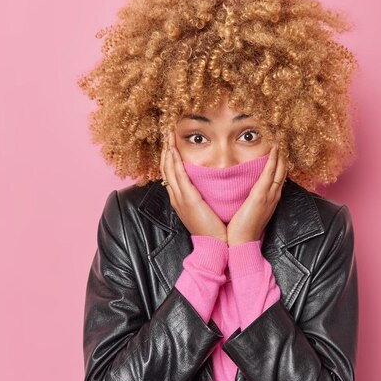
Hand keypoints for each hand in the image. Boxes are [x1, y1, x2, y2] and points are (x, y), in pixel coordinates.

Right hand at [159, 129, 227, 243]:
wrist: (214, 245)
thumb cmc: (214, 229)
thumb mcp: (205, 210)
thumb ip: (203, 198)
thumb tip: (208, 187)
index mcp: (180, 200)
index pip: (170, 175)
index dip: (169, 159)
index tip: (172, 145)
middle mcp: (177, 197)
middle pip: (166, 169)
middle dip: (166, 151)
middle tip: (167, 135)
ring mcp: (180, 198)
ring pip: (169, 170)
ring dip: (168, 151)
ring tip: (168, 137)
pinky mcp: (188, 199)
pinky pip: (178, 175)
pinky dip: (174, 161)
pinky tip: (174, 150)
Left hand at [227, 144, 287, 246]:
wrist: (241, 243)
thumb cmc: (241, 229)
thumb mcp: (248, 211)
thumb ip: (248, 199)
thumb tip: (243, 190)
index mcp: (269, 199)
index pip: (277, 176)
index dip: (279, 162)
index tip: (279, 148)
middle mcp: (273, 196)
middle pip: (282, 170)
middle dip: (283, 154)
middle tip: (282, 137)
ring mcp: (269, 196)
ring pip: (279, 170)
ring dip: (280, 153)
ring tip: (280, 138)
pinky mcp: (261, 196)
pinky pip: (270, 174)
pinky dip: (273, 161)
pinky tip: (274, 149)